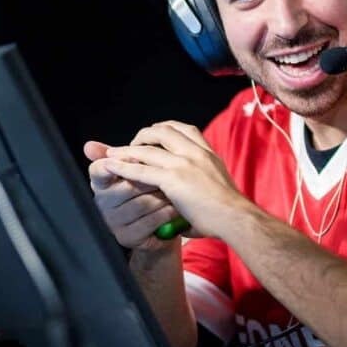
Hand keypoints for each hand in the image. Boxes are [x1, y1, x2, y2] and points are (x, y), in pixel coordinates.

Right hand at [84, 140, 184, 251]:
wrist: (158, 226)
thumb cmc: (146, 192)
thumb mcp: (134, 171)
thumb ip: (119, 155)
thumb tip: (89, 145)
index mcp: (100, 183)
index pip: (98, 171)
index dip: (115, 163)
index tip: (134, 158)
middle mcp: (102, 204)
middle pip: (128, 185)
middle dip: (153, 178)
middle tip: (171, 171)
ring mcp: (114, 223)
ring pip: (143, 202)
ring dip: (165, 195)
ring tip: (178, 188)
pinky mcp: (128, 237)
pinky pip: (152, 220)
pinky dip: (168, 212)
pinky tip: (177, 206)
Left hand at [103, 121, 251, 238]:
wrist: (235, 217)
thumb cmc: (228, 211)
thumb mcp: (217, 186)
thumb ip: (201, 183)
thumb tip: (189, 200)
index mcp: (208, 153)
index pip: (185, 129)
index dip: (166, 129)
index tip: (155, 134)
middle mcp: (195, 153)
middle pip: (164, 130)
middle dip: (144, 134)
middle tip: (133, 144)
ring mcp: (183, 164)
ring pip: (148, 148)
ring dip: (127, 149)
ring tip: (112, 153)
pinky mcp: (173, 179)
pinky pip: (142, 169)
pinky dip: (123, 167)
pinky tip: (111, 167)